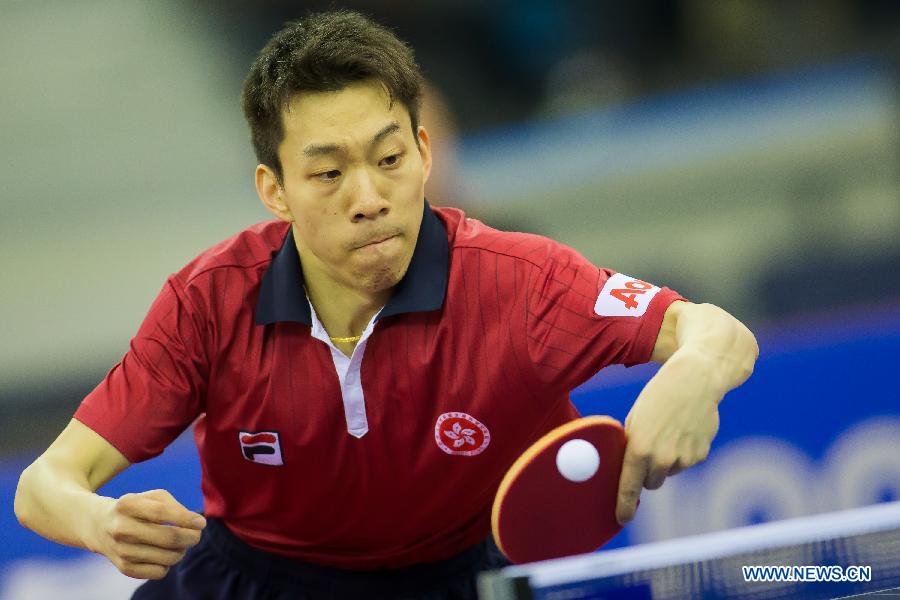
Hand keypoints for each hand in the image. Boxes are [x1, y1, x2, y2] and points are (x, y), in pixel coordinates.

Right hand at [88, 489, 205, 578]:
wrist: (99, 525)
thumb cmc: (137, 508)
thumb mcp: (152, 497)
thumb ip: (175, 506)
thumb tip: (196, 524)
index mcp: (127, 504)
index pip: (161, 513)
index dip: (186, 519)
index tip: (201, 523)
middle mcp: (120, 528)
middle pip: (168, 538)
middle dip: (191, 538)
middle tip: (196, 535)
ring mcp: (121, 550)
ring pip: (167, 558)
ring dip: (181, 551)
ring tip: (179, 544)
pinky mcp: (123, 568)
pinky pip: (159, 572)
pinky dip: (168, 564)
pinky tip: (163, 554)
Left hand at [615, 353, 721, 524]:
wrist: (696, 379)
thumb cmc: (658, 395)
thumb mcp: (636, 418)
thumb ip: (631, 446)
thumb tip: (626, 471)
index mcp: (639, 448)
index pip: (629, 487)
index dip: (624, 506)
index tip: (621, 519)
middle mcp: (662, 458)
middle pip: (651, 483)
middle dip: (648, 472)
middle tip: (651, 449)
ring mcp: (684, 459)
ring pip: (670, 471)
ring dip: (667, 459)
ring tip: (670, 430)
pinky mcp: (701, 455)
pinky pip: (687, 462)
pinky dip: (685, 451)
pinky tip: (686, 429)